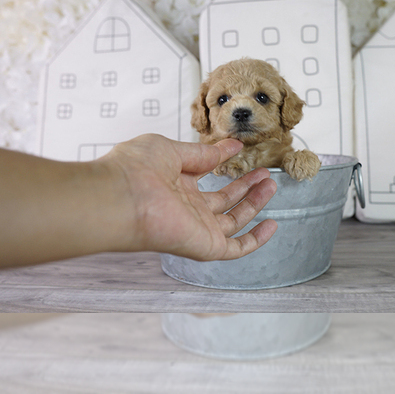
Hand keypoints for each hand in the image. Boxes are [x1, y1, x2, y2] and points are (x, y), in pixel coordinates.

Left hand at [103, 134, 277, 260]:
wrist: (122, 197)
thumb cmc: (136, 169)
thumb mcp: (172, 149)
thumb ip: (202, 153)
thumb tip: (231, 145)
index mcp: (174, 183)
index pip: (204, 173)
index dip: (222, 161)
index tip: (239, 149)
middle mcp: (186, 207)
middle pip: (223, 199)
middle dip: (244, 185)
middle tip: (263, 172)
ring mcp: (197, 227)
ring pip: (233, 219)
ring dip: (254, 203)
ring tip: (270, 184)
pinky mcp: (205, 245)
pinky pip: (237, 248)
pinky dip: (256, 239)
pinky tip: (272, 224)